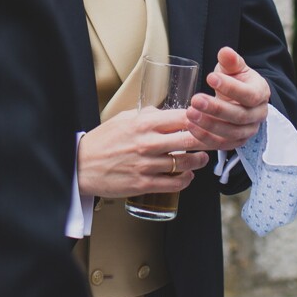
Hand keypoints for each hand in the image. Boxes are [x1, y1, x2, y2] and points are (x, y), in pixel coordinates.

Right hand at [77, 107, 212, 200]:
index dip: (201, 118)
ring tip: (202, 157)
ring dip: (199, 160)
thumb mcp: (124, 118)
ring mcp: (147, 165)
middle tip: (215, 139)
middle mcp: (148, 143)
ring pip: (186, 163)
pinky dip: (186, 179)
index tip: (209, 118)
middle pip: (190, 139)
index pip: (182, 117)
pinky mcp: (144, 183)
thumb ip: (148, 115)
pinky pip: (174, 183)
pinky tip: (188, 175)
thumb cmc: (103, 140)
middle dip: (208, 139)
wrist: (81, 166)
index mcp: (144, 123)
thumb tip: (169, 112)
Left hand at [184, 47, 269, 151]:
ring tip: (190, 114)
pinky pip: (222, 144)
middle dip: (216, 109)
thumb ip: (230, 61)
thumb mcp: (234, 68)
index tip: (210, 78)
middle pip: (239, 116)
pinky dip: (205, 137)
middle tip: (195, 99)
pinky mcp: (236, 143)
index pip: (249, 94)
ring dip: (209, 125)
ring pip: (231, 133)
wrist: (238, 99)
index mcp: (261, 93)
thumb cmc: (235, 80)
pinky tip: (191, 127)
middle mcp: (258, 115)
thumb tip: (225, 52)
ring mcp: (248, 131)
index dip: (230, 88)